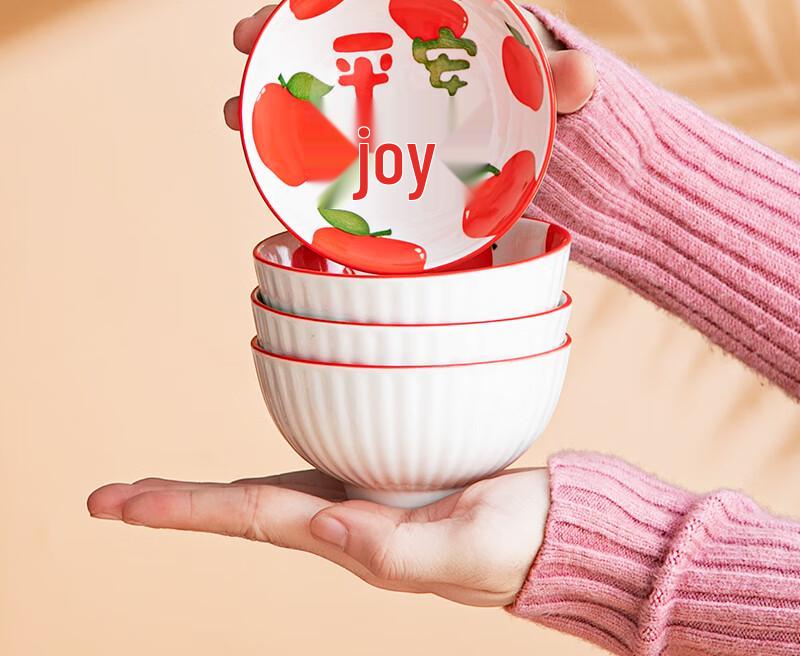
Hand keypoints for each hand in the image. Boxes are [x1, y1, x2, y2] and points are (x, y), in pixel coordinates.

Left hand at [87, 467, 548, 606]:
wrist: (556, 533)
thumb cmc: (520, 545)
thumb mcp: (467, 550)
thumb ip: (397, 548)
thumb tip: (324, 523)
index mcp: (357, 539)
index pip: (254, 517)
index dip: (184, 508)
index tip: (117, 504)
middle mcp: (347, 521)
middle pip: (246, 510)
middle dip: (176, 507)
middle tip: (108, 498)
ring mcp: (365, 499)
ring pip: (273, 492)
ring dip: (212, 493)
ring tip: (156, 491)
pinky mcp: (389, 478)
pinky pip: (316, 470)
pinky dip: (272, 465)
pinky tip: (255, 463)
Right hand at [223, 0, 596, 128]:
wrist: (520, 153)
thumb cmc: (526, 106)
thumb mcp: (544, 90)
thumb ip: (559, 82)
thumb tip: (584, 77)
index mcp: (428, 18)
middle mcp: (391, 51)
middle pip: (328, 24)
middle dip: (281, 23)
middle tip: (248, 33)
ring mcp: (373, 95)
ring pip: (310, 80)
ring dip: (267, 90)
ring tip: (235, 109)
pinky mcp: (364, 139)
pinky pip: (318, 133)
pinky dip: (287, 141)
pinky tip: (261, 152)